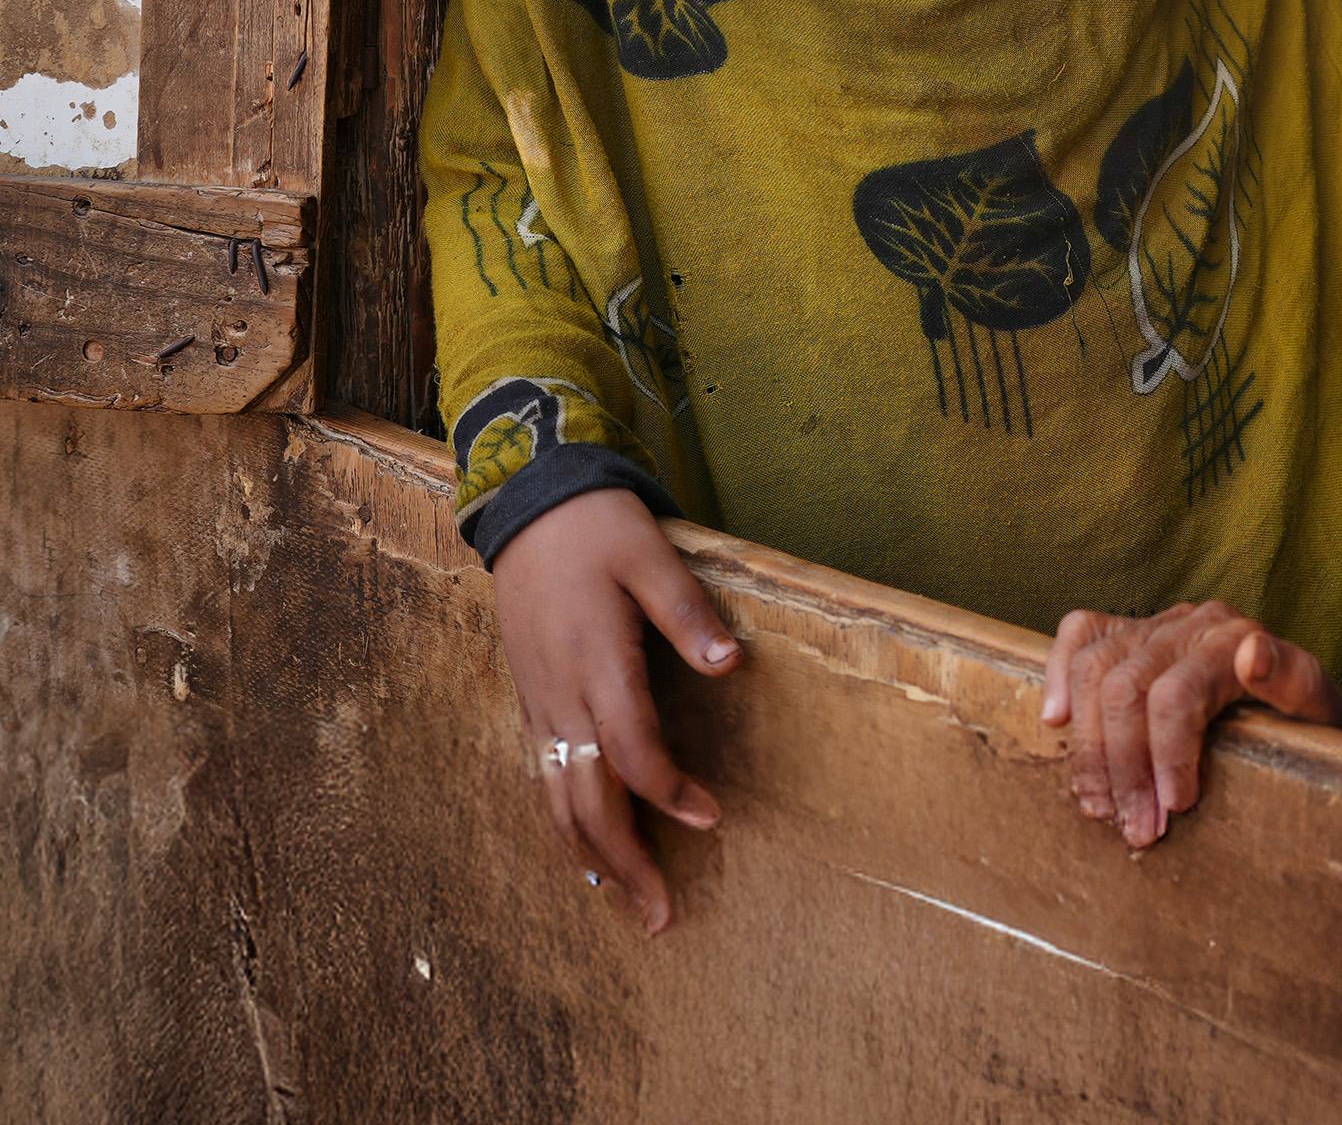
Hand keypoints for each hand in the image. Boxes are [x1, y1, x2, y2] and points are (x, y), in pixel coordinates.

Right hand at [492, 488, 740, 931]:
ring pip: (557, 801)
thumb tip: (733, 666)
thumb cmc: (597, 527)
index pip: (631, 750)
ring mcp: (539, 701)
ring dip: (592, 859)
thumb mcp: (651, 554)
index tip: (712, 817)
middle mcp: (562, 693)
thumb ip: (688, 613)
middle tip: (662, 917)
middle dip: (625, 864)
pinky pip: (541, 780)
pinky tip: (584, 851)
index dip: (670, 792)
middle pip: (588, 800)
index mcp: (598, 660)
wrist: (527, 506)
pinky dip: (563, 825)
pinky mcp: (530, 698)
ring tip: (627, 904)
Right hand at [1041, 600, 1341, 848]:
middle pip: (1125, 687)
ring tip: (1102, 808)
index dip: (1166, 754)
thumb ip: (1293, 678)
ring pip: (1093, 670)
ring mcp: (1153, 626)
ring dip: (1090, 749)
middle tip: (1137, 829)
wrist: (1307, 707)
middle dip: (1124, 767)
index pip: (1176, 692)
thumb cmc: (1313, 721)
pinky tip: (1058, 724)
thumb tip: (1253, 652)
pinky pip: (1078, 636)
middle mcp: (1188, 624)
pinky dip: (1059, 676)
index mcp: (1232, 638)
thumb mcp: (1320, 708)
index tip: (1175, 809)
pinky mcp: (1128, 633)